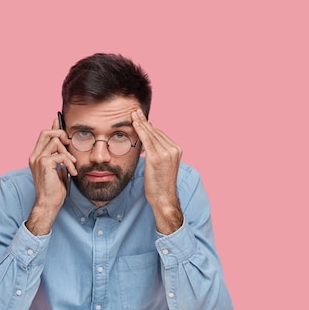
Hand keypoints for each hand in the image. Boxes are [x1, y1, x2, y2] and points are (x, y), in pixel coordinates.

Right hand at [26, 118, 77, 235]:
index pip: (43, 135)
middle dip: (60, 134)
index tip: (58, 120)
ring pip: (55, 141)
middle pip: (46, 132)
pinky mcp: (44, 163)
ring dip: (68, 153)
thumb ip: (59, 158)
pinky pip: (61, 155)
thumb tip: (65, 148)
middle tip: (69, 144)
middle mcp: (34, 156)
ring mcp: (38, 159)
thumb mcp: (58, 170)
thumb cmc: (54, 190)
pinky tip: (71, 172)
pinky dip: (70, 162)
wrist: (48, 204)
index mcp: (36, 156)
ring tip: (72, 165)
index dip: (52, 127)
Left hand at [132, 109, 183, 234]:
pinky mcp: (157, 157)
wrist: (163, 198)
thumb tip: (146, 141)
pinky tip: (133, 124)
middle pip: (156, 131)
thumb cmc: (159, 183)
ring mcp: (167, 153)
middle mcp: (174, 149)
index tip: (140, 117)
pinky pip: (146, 140)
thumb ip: (157, 151)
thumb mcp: (161, 165)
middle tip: (134, 111)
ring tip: (132, 115)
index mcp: (176, 150)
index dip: (149, 126)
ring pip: (151, 134)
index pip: (160, 134)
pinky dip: (139, 130)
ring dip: (141, 123)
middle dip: (144, 121)